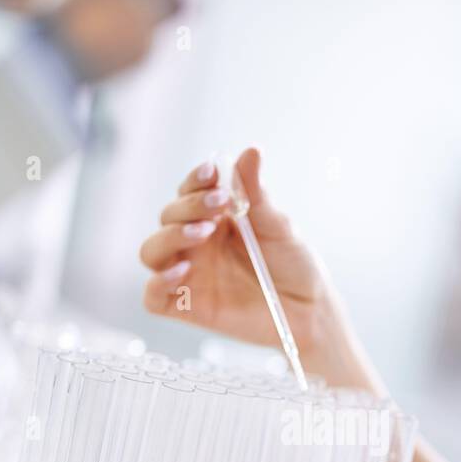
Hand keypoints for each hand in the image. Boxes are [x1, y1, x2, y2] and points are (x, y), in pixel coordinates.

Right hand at [140, 148, 332, 356]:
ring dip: (170, 237)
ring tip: (202, 233)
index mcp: (214, 219)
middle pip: (167, 217)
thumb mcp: (278, 227)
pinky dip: (158, 283)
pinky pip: (153, 298)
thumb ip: (257, 194)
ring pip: (152, 251)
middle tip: (219, 205)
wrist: (308, 310)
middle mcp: (196, 244)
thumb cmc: (294, 265)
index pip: (188, 192)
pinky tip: (181, 271)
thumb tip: (251, 151)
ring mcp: (189, 275)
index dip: (194, 180)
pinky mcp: (187, 308)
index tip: (212, 173)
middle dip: (188, 206)